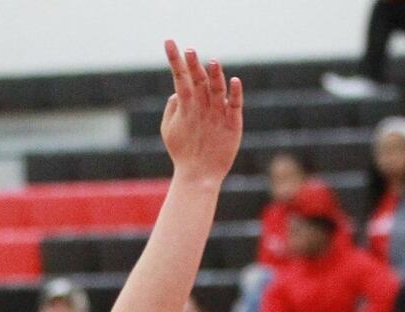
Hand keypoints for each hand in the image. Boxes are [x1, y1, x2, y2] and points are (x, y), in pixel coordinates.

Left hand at [160, 40, 242, 186]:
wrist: (197, 175)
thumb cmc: (182, 151)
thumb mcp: (170, 128)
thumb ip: (173, 108)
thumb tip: (176, 91)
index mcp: (189, 102)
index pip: (181, 76)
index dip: (175, 60)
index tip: (169, 43)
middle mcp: (204, 104)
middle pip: (199, 79)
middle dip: (194, 65)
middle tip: (189, 50)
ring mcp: (218, 112)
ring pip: (217, 89)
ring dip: (215, 75)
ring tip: (212, 62)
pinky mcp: (232, 123)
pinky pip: (234, 105)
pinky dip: (235, 93)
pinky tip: (233, 81)